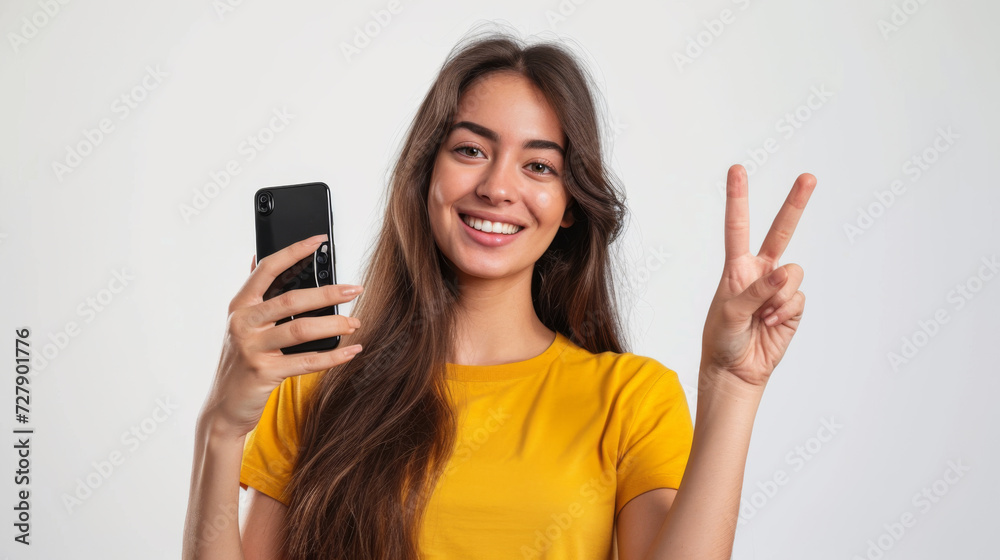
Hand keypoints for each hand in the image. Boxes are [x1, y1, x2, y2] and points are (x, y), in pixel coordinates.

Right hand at [198, 234, 363, 439]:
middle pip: (291, 299)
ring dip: (335, 325)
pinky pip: (307, 361)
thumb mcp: (239, 325)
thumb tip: (257, 258)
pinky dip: (333, 357)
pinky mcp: (264, 373)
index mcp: (240, 306)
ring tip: (355, 323)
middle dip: (328, 293)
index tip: (320, 240)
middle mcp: (243, 323)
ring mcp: (252, 348)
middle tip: (355, 289)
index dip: (294, 251)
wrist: (223, 407)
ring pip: (301, 330)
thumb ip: (253, 296)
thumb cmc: (239, 362)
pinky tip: (351, 351)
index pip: (267, 269)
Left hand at [699, 165, 815, 393]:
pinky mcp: (792, 305)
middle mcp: (760, 271)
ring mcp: (778, 288)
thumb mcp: (729, 313)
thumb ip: (754, 290)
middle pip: (780, 231)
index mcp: (736, 267)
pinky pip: (798, 298)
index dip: (738, 198)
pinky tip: (771, 323)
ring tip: (762, 315)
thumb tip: (782, 273)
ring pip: (793, 273)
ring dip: (778, 295)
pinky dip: (785, 311)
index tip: (736, 170)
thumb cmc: (723, 339)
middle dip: (795, 204)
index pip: (737, 227)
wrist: (736, 370)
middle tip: (809, 177)